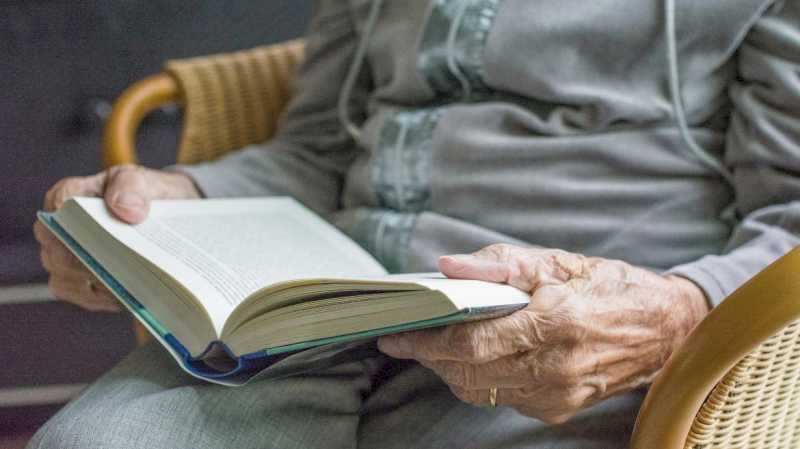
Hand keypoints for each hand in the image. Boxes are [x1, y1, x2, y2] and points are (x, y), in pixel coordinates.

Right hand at [33, 165, 200, 311]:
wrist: (165, 214)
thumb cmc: (146, 194)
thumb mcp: (144, 181)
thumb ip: (132, 187)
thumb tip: (125, 209)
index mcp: (72, 194)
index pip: (59, 205)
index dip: (76, 221)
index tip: (103, 234)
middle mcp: (61, 227)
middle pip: (57, 248)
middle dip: (85, 260)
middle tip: (117, 267)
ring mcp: (65, 256)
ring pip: (63, 275)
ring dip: (92, 283)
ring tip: (125, 286)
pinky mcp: (79, 280)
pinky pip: (79, 295)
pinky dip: (101, 298)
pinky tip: (125, 296)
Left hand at [378, 244, 708, 423]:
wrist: (666, 329)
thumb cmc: (610, 287)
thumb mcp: (558, 261)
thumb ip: (499, 264)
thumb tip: (448, 266)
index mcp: (554, 323)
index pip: (470, 341)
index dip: (425, 340)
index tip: (394, 334)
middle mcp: (555, 367)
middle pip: (468, 371)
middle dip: (429, 355)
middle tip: (407, 336)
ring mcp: (557, 394)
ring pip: (480, 389)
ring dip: (450, 368)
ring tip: (435, 343)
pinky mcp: (558, 408)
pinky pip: (502, 397)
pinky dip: (480, 377)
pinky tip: (477, 355)